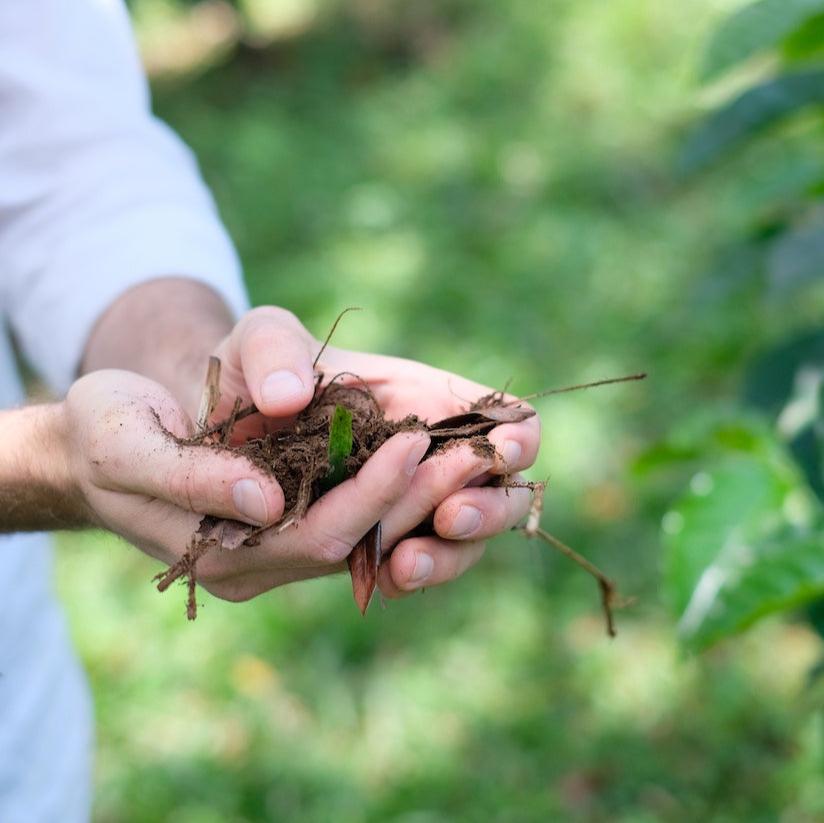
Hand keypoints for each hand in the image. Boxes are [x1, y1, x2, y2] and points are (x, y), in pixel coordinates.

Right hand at [62, 368, 433, 601]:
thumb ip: (188, 472)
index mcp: (219, 552)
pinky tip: (437, 455)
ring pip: (368, 536)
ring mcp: (278, 546)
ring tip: (473, 453)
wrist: (103, 434)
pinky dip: (401, 489)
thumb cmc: (105, 428)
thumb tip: (266, 498)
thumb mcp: (124, 438)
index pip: (316, 536)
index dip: (371, 492)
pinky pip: (358, 516)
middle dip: (415, 498)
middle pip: (357, 543)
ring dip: (422, 497)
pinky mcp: (292, 521)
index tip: (417, 440)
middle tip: (470, 451)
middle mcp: (258, 562)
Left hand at [209, 307, 540, 597]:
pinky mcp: (381, 541)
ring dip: (448, 557)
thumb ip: (274, 352)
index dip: (515, 437)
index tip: (499, 452)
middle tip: (450, 515)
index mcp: (429, 399)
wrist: (228, 426)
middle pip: (501, 491)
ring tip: (407, 563)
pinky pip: (415, 566)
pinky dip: (408, 575)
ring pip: (463, 541)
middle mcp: (432, 455)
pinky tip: (386, 579)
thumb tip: (288, 397)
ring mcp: (411, 503)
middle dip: (487, 510)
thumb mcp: (260, 339)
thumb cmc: (258, 369)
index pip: (505, 419)